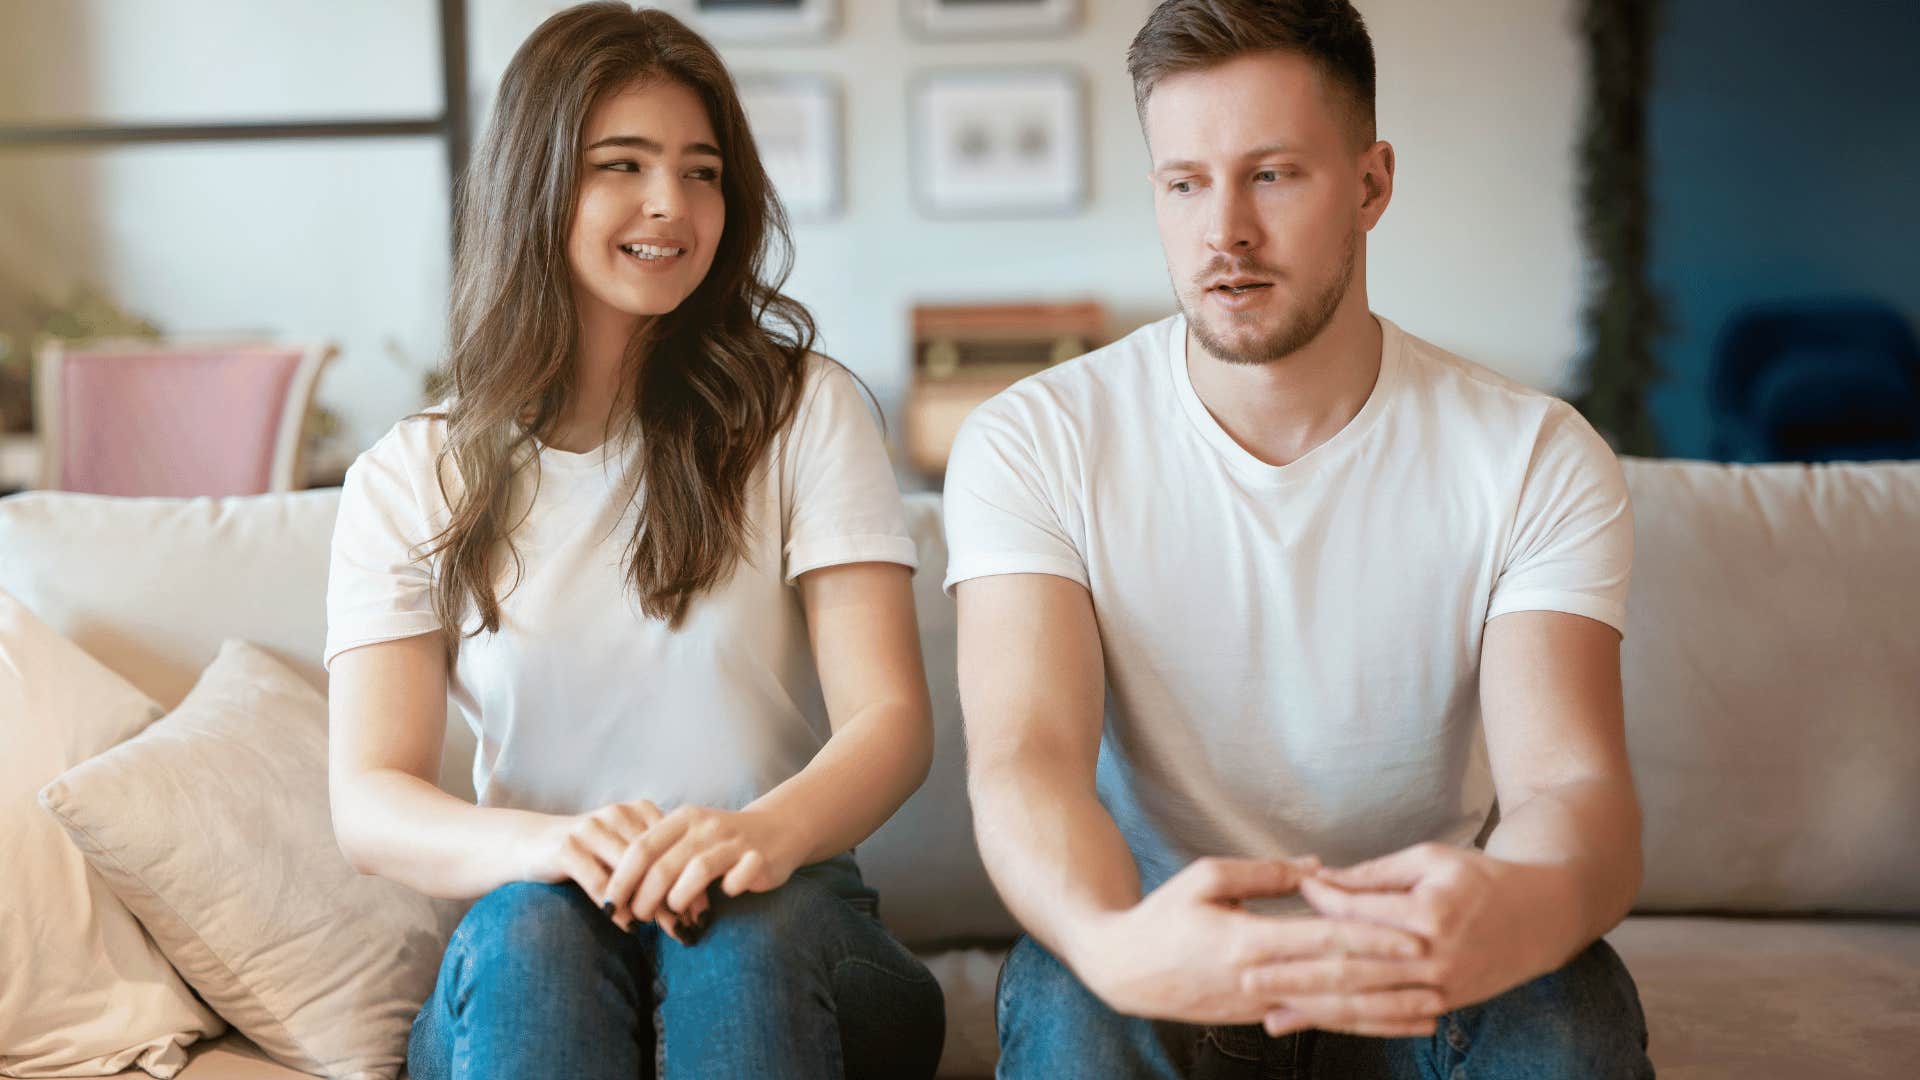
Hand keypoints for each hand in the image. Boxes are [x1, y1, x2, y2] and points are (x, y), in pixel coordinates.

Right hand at [513, 799, 690, 940]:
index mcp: (638, 811)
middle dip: (675, 895)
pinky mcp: (567, 848)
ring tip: (666, 930)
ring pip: (631, 871)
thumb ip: (655, 867)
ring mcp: (591, 829)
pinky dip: (617, 907)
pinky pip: (599, 882)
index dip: (692, 879)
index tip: (705, 913)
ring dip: (650, 904)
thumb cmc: (588, 855)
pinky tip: (629, 926)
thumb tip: (695, 906)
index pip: (675, 845)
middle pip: (656, 860)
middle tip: (690, 926)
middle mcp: (617, 814)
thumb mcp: (624, 853)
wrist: (530, 844)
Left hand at [608, 805, 805, 935]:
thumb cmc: (720, 842)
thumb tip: (616, 895)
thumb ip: (657, 858)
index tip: (609, 904)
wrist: (779, 829)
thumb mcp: (687, 839)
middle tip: (636, 918)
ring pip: (697, 871)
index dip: (621, 878)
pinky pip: (737, 879)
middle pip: (664, 865)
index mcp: (683, 819)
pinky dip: (726, 890)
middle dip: (644, 898)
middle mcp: (707, 826)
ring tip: (671, 914)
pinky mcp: (759, 859)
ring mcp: (735, 842)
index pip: (641, 847)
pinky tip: (722, 897)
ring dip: (677, 899)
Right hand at [1072, 856, 1429, 1026]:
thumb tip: (1316, 868)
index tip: (1413, 934)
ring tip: (1430, 1010)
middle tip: (1440, 973)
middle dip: (1392, 979)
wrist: (1123, 971)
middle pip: (1337, 980)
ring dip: (1385, 1012)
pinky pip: (1316, 1020)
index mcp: (1247, 941)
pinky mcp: (1257, 1017)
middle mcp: (1259, 980)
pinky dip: (1357, 1024)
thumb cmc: (1161, 916)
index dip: (1371, 938)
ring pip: (1332, 1010)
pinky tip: (1388, 1024)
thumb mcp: (1204, 877)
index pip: (1322, 940)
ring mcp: (1259, 1005)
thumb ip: (1262, 873)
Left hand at [1271, 842, 1572, 1036]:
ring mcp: (1439, 987)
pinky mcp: (1442, 1004)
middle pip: (1351, 968)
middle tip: (1246, 975)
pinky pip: (1386, 1018)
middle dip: (1294, 975)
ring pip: (1365, 1003)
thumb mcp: (1430, 858)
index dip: (1318, 904)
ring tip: (1267, 1013)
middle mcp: (1432, 956)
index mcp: (1428, 912)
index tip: (1284, 896)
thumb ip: (1374, 875)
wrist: (1543, 916)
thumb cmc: (1480, 877)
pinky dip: (1347, 1024)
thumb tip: (1319, 882)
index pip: (1357, 913)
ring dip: (1313, 1011)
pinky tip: (1314, 1025)